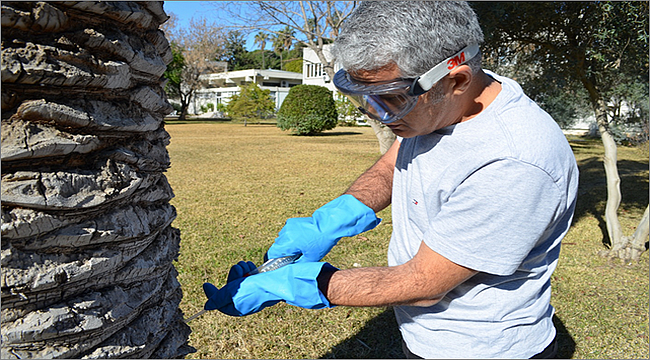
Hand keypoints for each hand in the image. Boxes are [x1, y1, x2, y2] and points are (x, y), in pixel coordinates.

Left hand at [202, 261, 336, 316]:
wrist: (281, 281)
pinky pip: (248, 274)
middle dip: (232, 276)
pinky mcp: (259, 281)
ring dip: (240, 270)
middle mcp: (245, 301)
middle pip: (229, 287)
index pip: (219, 303)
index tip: (205, 284)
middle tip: (238, 270)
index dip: (212, 294)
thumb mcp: (234, 292)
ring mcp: (252, 290)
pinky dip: (248, 269)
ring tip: (247, 267)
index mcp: (238, 308)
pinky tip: (252, 266)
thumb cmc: (258, 288)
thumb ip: (219, 298)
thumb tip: (207, 306)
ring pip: (238, 278)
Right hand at [267, 194, 380, 261]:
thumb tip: (289, 268)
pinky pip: (286, 232)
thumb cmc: (321, 242)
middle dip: (283, 253)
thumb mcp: (310, 258)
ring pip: (281, 239)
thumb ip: (297, 264)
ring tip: (299, 247)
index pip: (272, 254)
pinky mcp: (292, 222)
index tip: (281, 265)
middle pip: (277, 246)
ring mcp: (288, 226)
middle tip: (294, 257)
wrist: (329, 225)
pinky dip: (290, 237)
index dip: (275, 261)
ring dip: (286, 244)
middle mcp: (285, 233)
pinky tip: (301, 239)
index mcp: (288, 242)